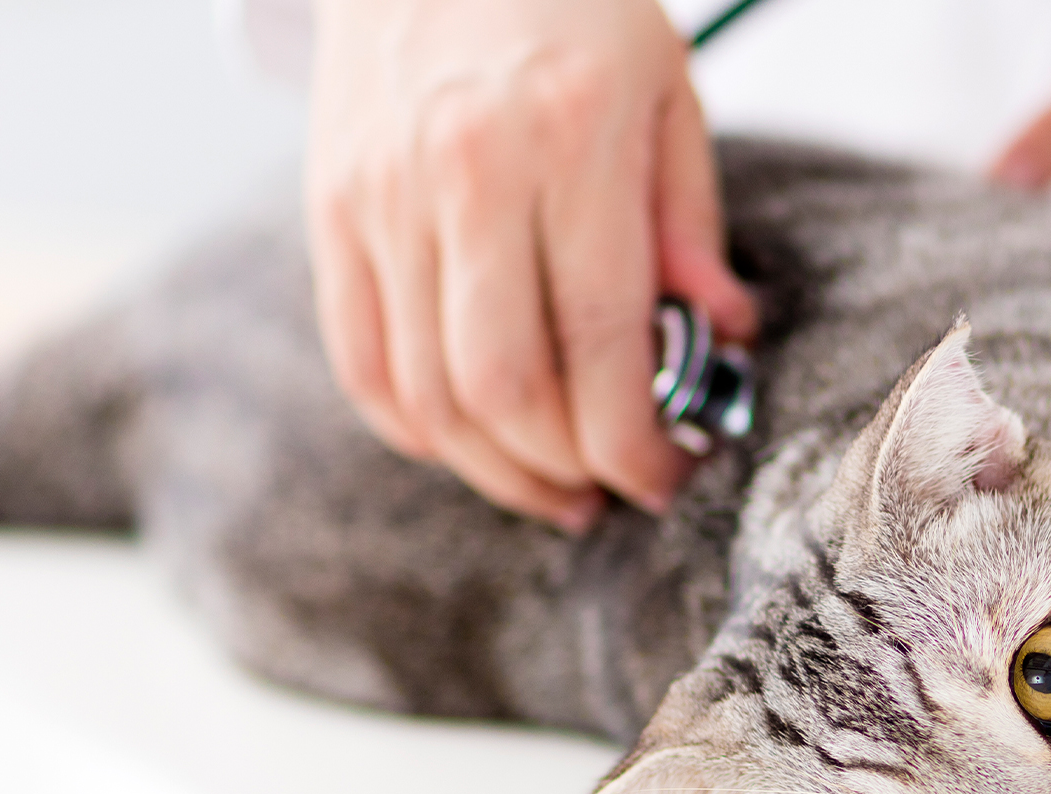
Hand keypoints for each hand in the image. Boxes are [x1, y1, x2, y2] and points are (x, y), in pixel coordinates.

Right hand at [305, 0, 755, 531]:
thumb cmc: (570, 7)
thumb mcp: (664, 93)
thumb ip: (689, 224)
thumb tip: (720, 337)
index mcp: (568, 139)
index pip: (600, 340)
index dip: (634, 441)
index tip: (664, 476)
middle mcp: (464, 174)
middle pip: (505, 389)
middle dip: (567, 470)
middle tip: (611, 489)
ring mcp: (381, 197)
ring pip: (428, 395)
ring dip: (496, 470)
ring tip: (551, 485)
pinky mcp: (331, 213)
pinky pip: (361, 362)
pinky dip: (417, 427)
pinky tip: (470, 442)